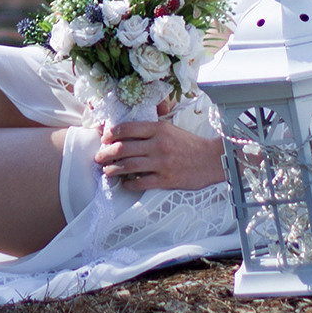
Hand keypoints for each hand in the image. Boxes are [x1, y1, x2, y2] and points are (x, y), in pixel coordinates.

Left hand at [94, 114, 226, 191]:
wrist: (212, 159)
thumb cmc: (189, 144)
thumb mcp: (169, 129)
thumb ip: (149, 131)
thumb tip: (125, 133)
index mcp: (158, 129)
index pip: (127, 128)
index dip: (111, 134)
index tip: (104, 139)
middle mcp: (158, 144)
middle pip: (123, 148)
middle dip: (106, 153)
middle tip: (98, 157)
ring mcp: (162, 163)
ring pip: (128, 166)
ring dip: (113, 170)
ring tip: (107, 171)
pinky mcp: (166, 179)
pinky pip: (141, 182)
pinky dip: (129, 183)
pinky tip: (124, 183)